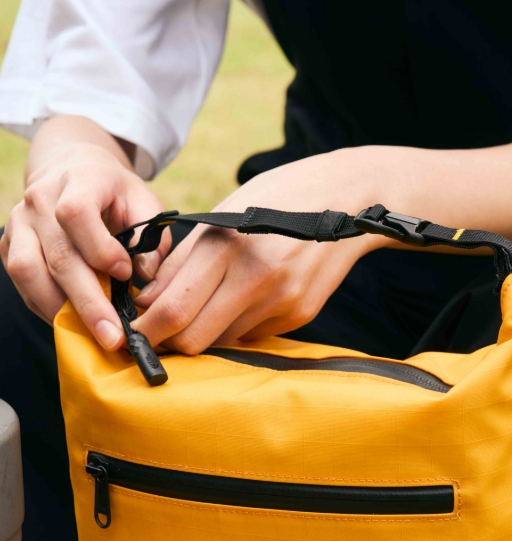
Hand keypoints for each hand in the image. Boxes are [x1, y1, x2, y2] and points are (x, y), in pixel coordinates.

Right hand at [1, 117, 162, 348]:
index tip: (126, 274)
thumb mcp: (142, 202)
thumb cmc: (114, 193)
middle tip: (113, 336)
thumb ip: (151, 238)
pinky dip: (47, 307)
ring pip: (29, 272)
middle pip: (57, 256)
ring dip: (61, 309)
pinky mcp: (9, 244)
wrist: (72, 169)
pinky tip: (73, 324)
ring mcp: (20, 222)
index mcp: (78, 180)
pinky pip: (22, 282)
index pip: (76, 214)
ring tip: (90, 336)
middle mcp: (40, 199)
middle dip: (88, 302)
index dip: (101, 250)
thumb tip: (146, 276)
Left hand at [132, 150, 384, 352]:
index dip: (146, 330)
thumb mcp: (222, 216)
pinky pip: (253, 335)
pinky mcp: (300, 314)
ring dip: (207, 332)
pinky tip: (249, 299)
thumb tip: (146, 303)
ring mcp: (281, 300)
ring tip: (209, 307)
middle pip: (194, 338)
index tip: (133, 334)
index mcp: (226, 245)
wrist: (348, 199)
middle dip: (171, 341)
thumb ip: (181, 263)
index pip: (173, 309)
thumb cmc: (276, 199)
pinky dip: (240, 325)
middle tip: (160, 333)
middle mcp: (255, 277)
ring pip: (223, 341)